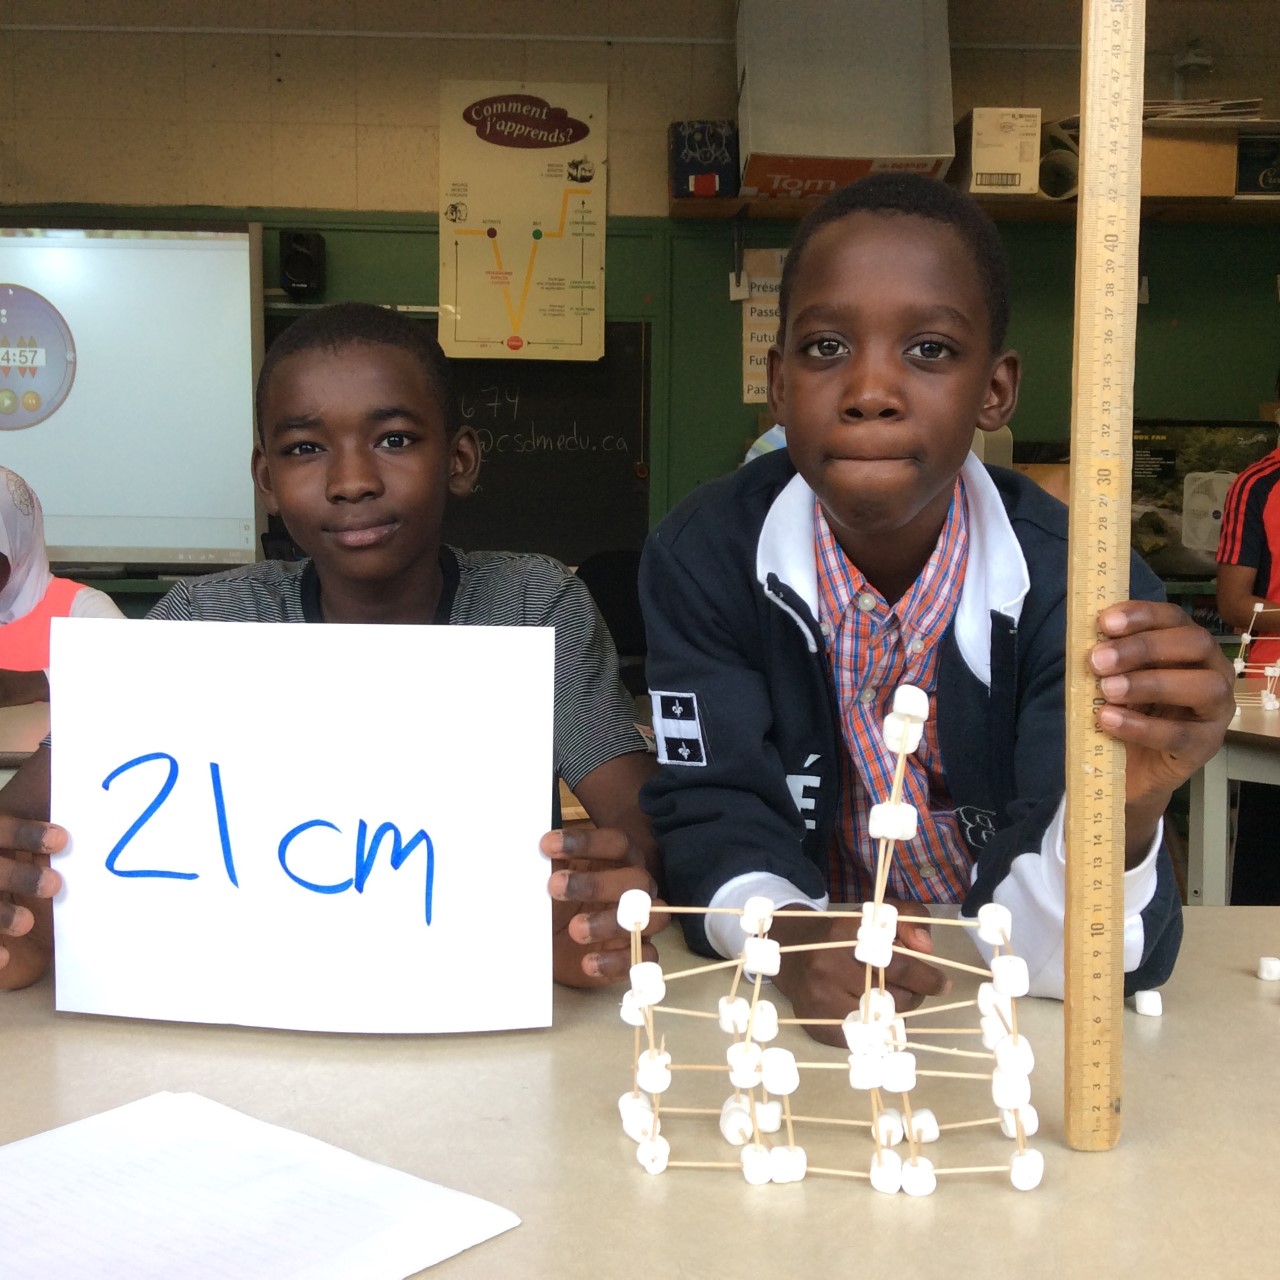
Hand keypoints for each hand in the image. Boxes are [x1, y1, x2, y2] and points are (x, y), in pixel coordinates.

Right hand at [0, 817, 65, 984]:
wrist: (33, 931)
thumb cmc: (44, 870)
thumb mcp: (52, 845)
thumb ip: (59, 810)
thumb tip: (96, 781)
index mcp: (1, 835)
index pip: (3, 828)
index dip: (25, 833)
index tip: (61, 840)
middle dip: (17, 875)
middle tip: (53, 885)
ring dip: (1, 913)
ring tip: (26, 922)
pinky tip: (5, 956)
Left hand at [540, 826, 668, 987]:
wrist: (551, 947)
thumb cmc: (555, 905)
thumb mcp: (548, 882)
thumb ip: (549, 865)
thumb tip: (528, 848)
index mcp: (617, 862)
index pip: (617, 843)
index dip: (587, 842)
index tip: (547, 845)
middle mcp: (636, 889)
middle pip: (637, 880)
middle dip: (596, 884)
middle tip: (555, 887)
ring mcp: (641, 923)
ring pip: (652, 918)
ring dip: (612, 923)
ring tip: (574, 929)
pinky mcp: (636, 955)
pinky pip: (646, 958)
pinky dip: (617, 961)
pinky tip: (588, 962)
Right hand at [770, 901, 949, 1046]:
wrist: (787, 953)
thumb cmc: (838, 935)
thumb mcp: (872, 915)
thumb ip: (908, 920)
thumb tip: (927, 949)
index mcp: (842, 933)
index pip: (897, 962)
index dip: (926, 976)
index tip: (941, 983)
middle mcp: (827, 967)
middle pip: (894, 994)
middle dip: (914, 994)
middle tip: (915, 988)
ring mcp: (819, 1000)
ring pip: (881, 1020)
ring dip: (896, 1012)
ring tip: (891, 998)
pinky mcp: (816, 1026)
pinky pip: (864, 1037)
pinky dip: (876, 1028)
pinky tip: (872, 1014)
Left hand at [1091, 600, 1234, 862]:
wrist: (1127, 768)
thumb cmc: (1124, 710)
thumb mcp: (1113, 678)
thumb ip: (1109, 658)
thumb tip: (1088, 639)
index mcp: (1187, 646)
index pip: (1174, 617)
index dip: (1141, 615)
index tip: (1104, 622)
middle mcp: (1213, 671)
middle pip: (1195, 644)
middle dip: (1144, 647)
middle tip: (1098, 660)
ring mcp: (1216, 710)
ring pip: (1203, 687)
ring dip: (1150, 684)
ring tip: (1106, 690)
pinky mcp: (1205, 746)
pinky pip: (1180, 734)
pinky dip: (1141, 726)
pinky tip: (1108, 720)